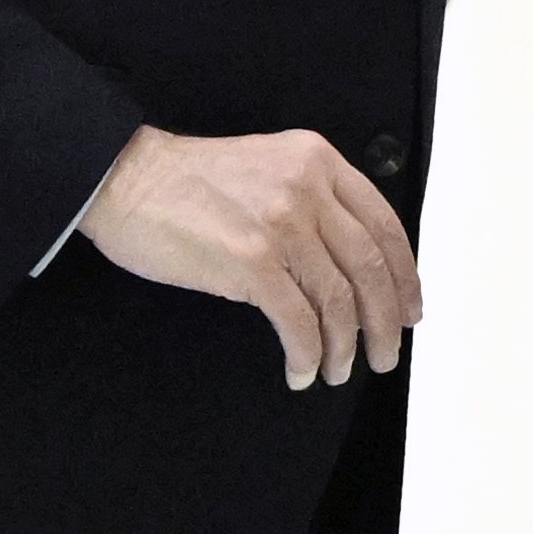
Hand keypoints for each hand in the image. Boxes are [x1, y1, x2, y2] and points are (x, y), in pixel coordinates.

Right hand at [82, 125, 421, 393]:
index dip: (404, 276)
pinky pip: (297, 319)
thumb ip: (313, 203)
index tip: (409, 311)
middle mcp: (308, 188)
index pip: (384, 226)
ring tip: (339, 371)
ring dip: (344, 346)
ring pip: (338, 299)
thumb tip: (349, 270)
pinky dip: (307, 352)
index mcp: (319, 162)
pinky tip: (303, 370)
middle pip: (369, 266)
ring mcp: (281, 223)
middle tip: (385, 356)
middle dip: (386, 322)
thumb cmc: (189, 183)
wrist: (123, 178)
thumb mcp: (269, 169)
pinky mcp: (249, 260)